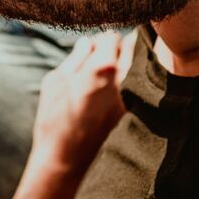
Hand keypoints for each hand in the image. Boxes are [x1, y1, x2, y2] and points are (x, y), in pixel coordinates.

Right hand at [29, 31, 134, 181]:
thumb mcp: (56, 82)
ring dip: (132, 63)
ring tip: (115, 74)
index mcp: (102, 67)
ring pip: (143, 66)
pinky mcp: (138, 113)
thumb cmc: (55, 121)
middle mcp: (125, 79)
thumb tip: (89, 43)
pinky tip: (121, 92)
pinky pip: (143, 87)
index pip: (112, 36)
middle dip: (122, 48)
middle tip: (109, 57)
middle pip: (134, 46)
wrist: (66, 162)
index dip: (102, 41)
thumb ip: (76, 58)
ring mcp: (134, 97)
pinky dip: (136, 83)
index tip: (96, 49)